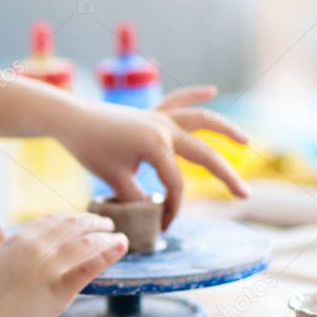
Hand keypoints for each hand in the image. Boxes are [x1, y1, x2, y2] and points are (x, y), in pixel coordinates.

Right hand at [0, 213, 126, 316]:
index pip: (53, 220)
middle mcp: (36, 247)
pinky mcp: (60, 290)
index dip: (72, 217)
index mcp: (18, 239)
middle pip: (73, 226)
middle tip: (107, 224)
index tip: (84, 219)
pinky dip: (108, 254)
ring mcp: (49, 267)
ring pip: (86, 242)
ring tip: (119, 237)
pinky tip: (120, 247)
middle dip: (93, 221)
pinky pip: (89, 267)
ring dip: (106, 236)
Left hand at [58, 85, 249, 228]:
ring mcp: (159, 117)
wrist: (70, 119)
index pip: (175, 185)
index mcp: (156, 147)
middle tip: (245, 197)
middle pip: (204, 154)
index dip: (172, 208)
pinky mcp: (150, 113)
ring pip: (200, 120)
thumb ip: (136, 199)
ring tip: (246, 140)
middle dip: (226, 176)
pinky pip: (177, 101)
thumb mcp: (113, 180)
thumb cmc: (89, 149)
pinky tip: (211, 90)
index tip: (162, 225)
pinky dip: (194, 94)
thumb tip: (153, 212)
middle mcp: (164, 129)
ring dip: (225, 129)